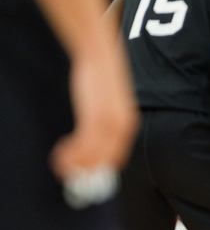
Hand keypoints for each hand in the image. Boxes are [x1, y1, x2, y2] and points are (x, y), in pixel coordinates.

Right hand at [51, 40, 137, 205]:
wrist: (99, 55)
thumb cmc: (101, 79)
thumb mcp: (109, 103)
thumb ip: (107, 121)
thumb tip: (95, 139)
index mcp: (128, 125)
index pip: (118, 158)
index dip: (100, 169)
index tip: (85, 173)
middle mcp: (122, 127)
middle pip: (106, 161)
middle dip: (87, 172)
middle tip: (68, 174)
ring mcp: (109, 123)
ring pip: (93, 156)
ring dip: (75, 164)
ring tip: (60, 164)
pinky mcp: (95, 116)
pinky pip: (83, 144)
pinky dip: (71, 153)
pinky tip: (60, 151)